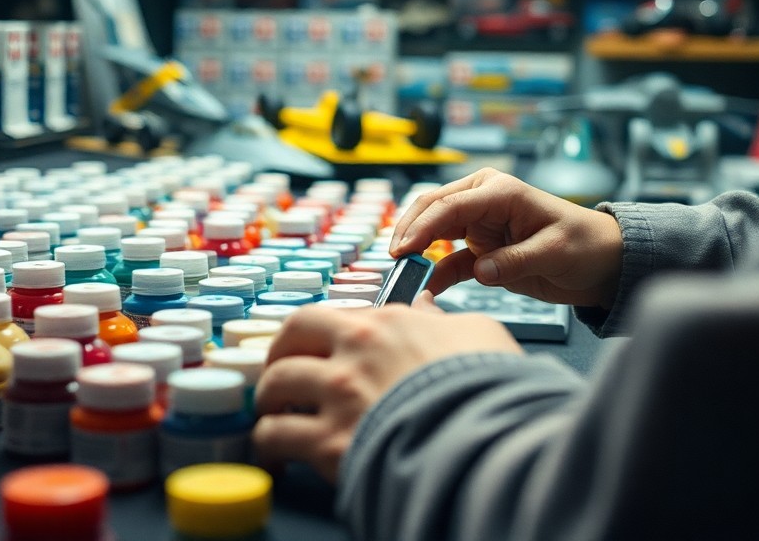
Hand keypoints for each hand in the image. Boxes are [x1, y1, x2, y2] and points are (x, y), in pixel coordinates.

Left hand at [252, 294, 521, 482]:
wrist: (490, 437)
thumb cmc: (490, 387)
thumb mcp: (477, 332)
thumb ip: (440, 319)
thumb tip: (426, 306)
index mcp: (383, 324)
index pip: (327, 315)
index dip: (315, 333)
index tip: (313, 347)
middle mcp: (353, 353)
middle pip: (288, 338)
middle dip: (278, 355)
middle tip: (279, 373)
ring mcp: (338, 397)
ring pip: (274, 386)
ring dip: (268, 400)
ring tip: (273, 414)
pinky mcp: (330, 444)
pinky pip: (276, 436)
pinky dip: (269, 443)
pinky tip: (276, 452)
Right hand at [390, 168, 622, 309]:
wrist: (601, 262)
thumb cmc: (584, 244)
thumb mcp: (555, 251)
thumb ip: (516, 260)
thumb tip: (481, 271)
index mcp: (499, 191)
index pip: (451, 205)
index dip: (423, 226)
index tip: (403, 249)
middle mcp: (483, 202)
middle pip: (433, 211)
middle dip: (410, 232)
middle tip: (393, 259)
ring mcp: (479, 227)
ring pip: (435, 234)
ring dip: (416, 251)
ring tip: (400, 274)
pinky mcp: (482, 252)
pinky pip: (450, 262)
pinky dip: (435, 275)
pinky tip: (424, 290)